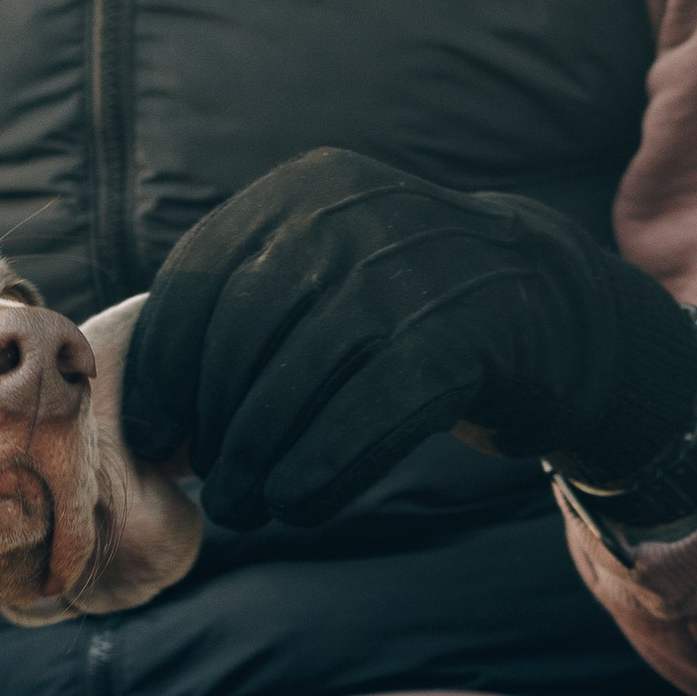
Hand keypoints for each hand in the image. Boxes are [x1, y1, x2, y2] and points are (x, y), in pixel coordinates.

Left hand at [118, 149, 696, 533]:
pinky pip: (364, 418)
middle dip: (214, 424)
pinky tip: (299, 504)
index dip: (165, 366)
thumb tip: (148, 396)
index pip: (200, 278)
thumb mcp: (328, 264)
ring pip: (298, 382)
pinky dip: (319, 470)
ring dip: (259, 460)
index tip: (153, 431)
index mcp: (304, 191)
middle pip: (243, 336)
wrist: (547, 305)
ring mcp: (409, 271)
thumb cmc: (406, 305)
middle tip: (213, 484)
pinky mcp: (459, 337)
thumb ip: (249, 300)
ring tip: (248, 505)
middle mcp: (352, 216)